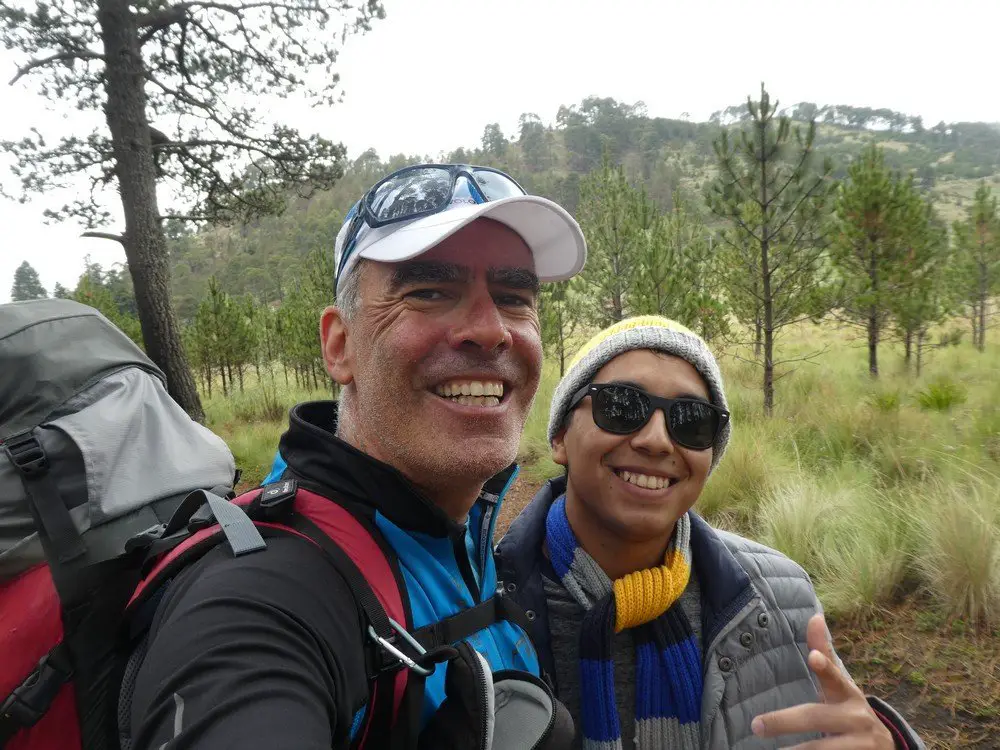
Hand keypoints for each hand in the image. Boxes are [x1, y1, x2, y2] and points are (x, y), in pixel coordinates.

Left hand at [750, 613, 895, 748]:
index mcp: (849, 695)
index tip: (813, 657)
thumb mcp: (840, 685)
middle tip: (756, 726)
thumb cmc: (850, 710)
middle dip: (784, 722)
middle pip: (816, 718)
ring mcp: (862, 746)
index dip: (825, 666)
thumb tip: (814, 616)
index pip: (836, 678)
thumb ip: (824, 654)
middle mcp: (857, 719)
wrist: (885, 748)